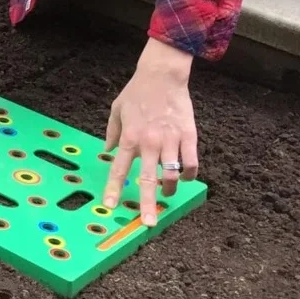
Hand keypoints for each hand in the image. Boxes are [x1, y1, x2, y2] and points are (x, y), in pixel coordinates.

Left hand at [101, 39, 198, 226]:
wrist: (162, 75)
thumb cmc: (137, 92)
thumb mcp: (117, 110)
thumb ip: (112, 132)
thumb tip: (108, 150)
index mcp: (130, 137)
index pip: (119, 169)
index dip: (114, 189)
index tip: (110, 206)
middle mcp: (149, 142)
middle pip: (147, 180)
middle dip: (147, 204)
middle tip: (148, 223)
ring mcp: (170, 140)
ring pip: (172, 175)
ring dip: (169, 189)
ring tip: (167, 193)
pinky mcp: (189, 136)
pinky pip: (191, 163)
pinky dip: (189, 174)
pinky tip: (185, 177)